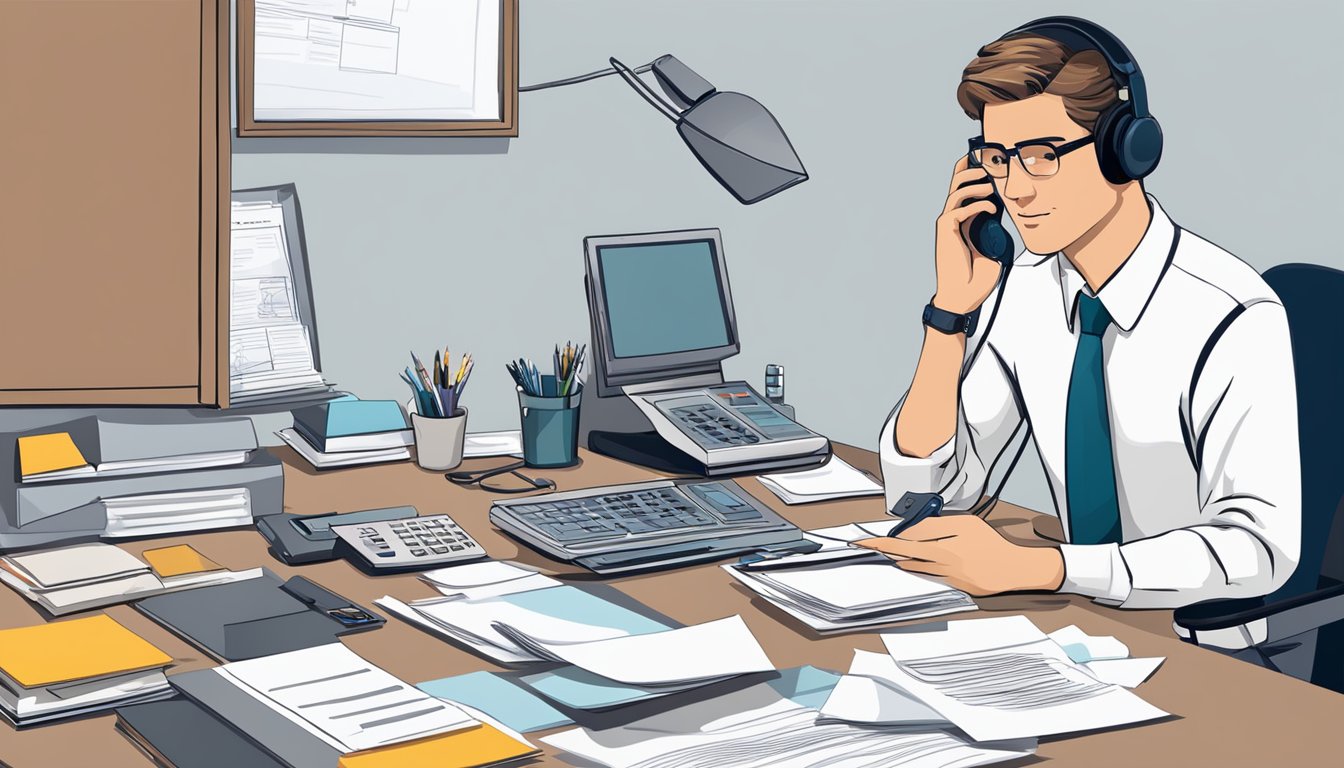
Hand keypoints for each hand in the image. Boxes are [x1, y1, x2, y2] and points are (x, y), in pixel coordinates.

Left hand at [853, 514, 1063, 596]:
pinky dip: (915, 565)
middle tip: (863, 545)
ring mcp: (944, 577)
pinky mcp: (950, 585)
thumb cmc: (991, 544)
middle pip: (903, 555)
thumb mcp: (965, 524)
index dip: (882, 541)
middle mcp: (940, 564)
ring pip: (913, 566)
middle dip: (882, 549)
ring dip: (899, 557)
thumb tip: (911, 531)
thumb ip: (936, 526)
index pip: (905, 541)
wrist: (1012, 569)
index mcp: (943, 547)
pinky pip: (926, 573)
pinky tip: (909, 560)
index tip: (865, 540)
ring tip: (887, 548)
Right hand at [933, 155, 1005, 313]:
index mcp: (962, 219)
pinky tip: (991, 208)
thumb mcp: (992, 245)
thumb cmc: (976, 276)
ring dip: (974, 182)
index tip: (991, 159)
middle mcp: (952, 218)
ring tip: (991, 185)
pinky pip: (959, 208)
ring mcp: (947, 223)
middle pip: (956, 180)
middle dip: (971, 167)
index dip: (973, 169)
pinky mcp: (945, 230)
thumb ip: (993, 225)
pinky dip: (976, 204)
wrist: (963, 295)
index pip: (965, 186)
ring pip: (956, 190)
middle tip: (990, 163)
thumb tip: (1003, 207)